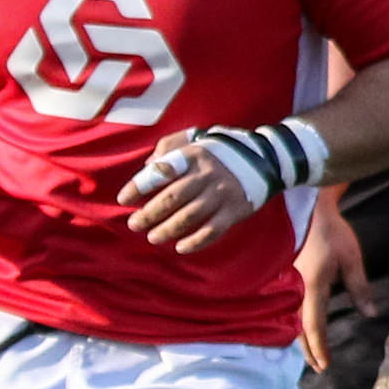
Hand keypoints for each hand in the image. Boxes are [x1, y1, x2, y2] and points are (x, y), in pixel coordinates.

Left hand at [121, 127, 264, 251]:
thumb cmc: (218, 151)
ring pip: (189, 217)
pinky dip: (195, 242)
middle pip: (171, 198)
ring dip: (167, 230)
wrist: (264, 159)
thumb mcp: (193, 139)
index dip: (139, 186)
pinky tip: (180, 248)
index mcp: (192, 156)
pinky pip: (212, 230)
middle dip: (149, 214)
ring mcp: (222, 194)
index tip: (124, 199)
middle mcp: (206, 175)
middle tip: (134, 224)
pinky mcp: (235, 211)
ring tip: (153, 238)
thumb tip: (146, 168)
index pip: (159, 172)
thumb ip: (167, 149)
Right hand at [290, 195, 364, 367]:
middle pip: (298, 328)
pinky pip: (286, 306)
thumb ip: (360, 288)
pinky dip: (293, 323)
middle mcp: (294, 288)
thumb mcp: (351, 259)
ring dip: (299, 338)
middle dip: (308, 350)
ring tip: (309, 354)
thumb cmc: (331, 232)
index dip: (320, 347)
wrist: (306, 208)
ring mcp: (285, 283)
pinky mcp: (283, 277)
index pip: (314, 325)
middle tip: (318, 368)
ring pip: (289, 318)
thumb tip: (371, 315)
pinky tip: (298, 330)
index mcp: (312, 286)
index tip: (326, 365)